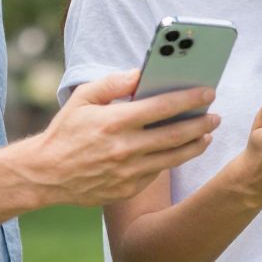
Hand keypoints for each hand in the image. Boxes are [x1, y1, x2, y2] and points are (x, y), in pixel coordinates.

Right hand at [24, 69, 219, 205]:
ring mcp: (128, 172)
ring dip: (195, 144)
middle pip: (176, 135)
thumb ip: (113, 83)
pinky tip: (182, 150)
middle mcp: (125, 148)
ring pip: (173, 158)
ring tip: (207, 134)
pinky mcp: (128, 189)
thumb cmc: (66, 132)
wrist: (44, 175)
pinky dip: (172, 160)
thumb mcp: (83, 99)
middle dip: (201, 123)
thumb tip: (142, 72)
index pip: (163, 107)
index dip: (190, 98)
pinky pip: (157, 172)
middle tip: (216, 115)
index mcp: (115, 122)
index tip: (208, 91)